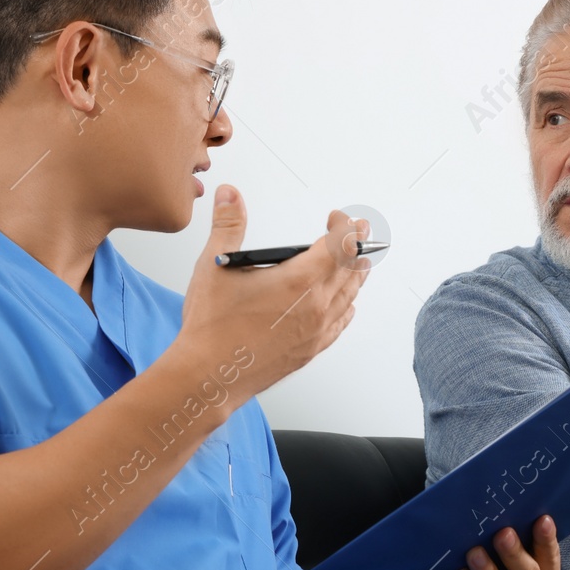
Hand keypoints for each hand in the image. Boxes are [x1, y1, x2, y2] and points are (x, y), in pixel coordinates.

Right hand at [173, 185, 371, 405]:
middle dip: (356, 245)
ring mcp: (318, 330)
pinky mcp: (312, 349)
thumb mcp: (216, 265)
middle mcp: (317, 306)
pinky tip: (345, 303)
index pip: (340, 245)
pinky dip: (347, 305)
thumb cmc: (213, 326)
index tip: (338, 217)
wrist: (211, 375)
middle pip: (352, 268)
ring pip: (350, 295)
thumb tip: (230, 194)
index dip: (344, 226)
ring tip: (356, 261)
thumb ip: (228, 224)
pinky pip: (341, 322)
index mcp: (300, 281)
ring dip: (355, 274)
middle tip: (358, 232)